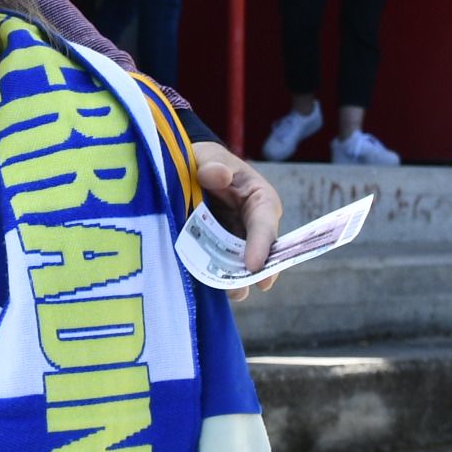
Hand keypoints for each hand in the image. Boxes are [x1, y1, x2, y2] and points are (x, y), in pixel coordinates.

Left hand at [190, 143, 281, 300]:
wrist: (187, 169)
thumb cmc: (204, 161)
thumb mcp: (207, 157)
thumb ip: (213, 165)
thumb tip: (218, 175)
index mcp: (259, 199)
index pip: (264, 223)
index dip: (261, 244)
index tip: (254, 265)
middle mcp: (253, 223)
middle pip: (258, 250)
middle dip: (254, 272)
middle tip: (245, 290)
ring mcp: (236, 239)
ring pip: (239, 263)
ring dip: (235, 279)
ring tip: (231, 295)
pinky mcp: (218, 249)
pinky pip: (219, 265)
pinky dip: (215, 276)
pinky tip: (207, 287)